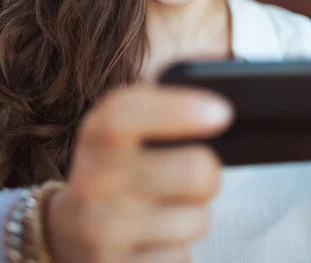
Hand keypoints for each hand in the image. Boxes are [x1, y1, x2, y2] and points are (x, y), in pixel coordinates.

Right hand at [45, 85, 233, 262]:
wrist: (69, 232)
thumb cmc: (114, 170)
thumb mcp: (121, 130)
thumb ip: (161, 105)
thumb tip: (215, 86)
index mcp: (96, 134)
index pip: (126, 114)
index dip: (177, 110)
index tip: (222, 112)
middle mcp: (94, 181)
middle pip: (192, 171)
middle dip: (210, 174)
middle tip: (197, 175)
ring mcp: (101, 231)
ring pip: (196, 220)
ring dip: (195, 216)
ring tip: (168, 211)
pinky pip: (182, 259)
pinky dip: (181, 251)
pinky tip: (157, 241)